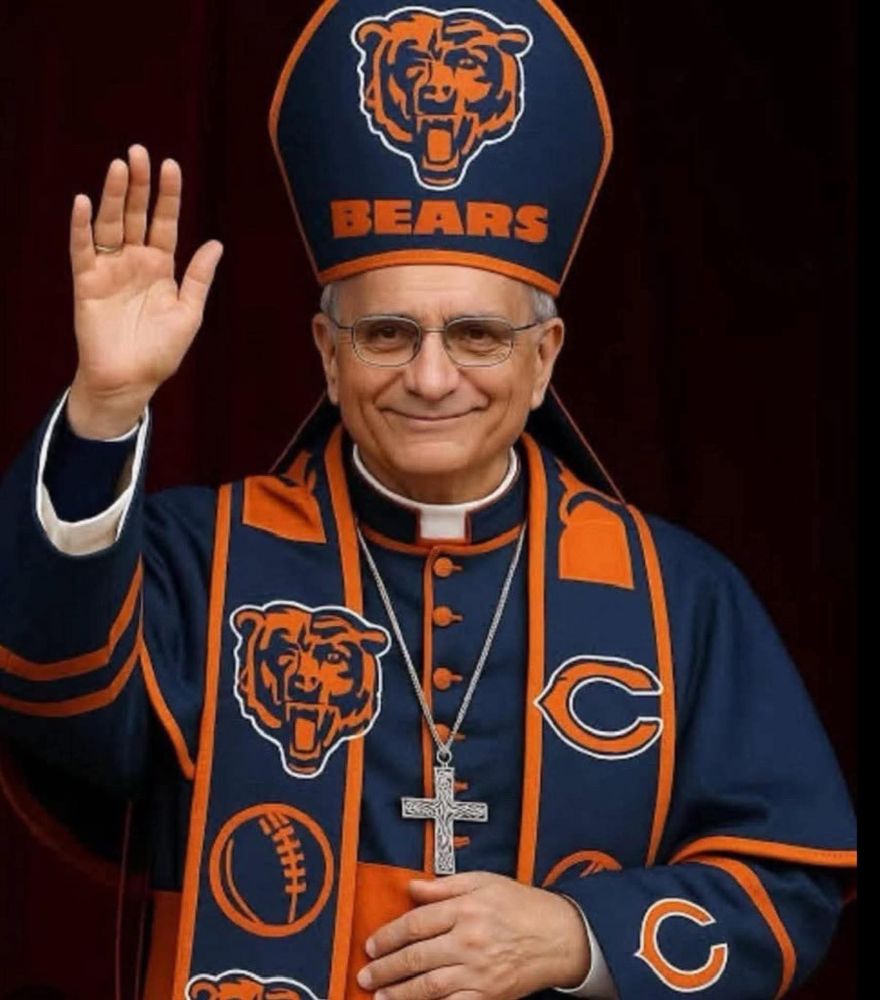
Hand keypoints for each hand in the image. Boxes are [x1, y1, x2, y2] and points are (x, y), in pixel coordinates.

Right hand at [67, 144, 223, 437]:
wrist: (130, 381)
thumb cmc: (160, 351)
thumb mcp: (188, 313)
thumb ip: (199, 278)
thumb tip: (216, 243)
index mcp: (161, 266)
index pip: (165, 222)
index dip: (168, 195)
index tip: (171, 165)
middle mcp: (134, 261)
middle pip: (136, 215)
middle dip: (139, 185)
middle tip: (140, 152)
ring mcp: (110, 269)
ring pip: (111, 224)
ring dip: (114, 196)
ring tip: (119, 167)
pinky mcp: (87, 282)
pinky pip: (83, 249)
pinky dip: (82, 227)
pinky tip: (84, 203)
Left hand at [356, 872, 590, 998]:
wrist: (557, 936)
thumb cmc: (520, 905)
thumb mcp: (483, 882)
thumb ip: (444, 886)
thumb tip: (411, 888)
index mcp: (466, 909)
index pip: (416, 924)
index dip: (389, 936)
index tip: (372, 944)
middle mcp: (469, 941)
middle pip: (417, 957)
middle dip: (386, 968)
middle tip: (366, 973)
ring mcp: (478, 972)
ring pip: (430, 986)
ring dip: (400, 993)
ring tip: (380, 996)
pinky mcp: (488, 995)